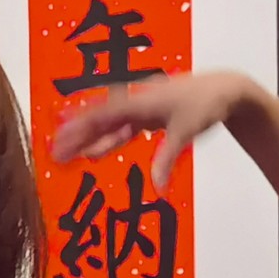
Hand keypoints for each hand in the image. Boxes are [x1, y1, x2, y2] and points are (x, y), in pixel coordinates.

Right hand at [52, 70, 253, 188]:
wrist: (225, 89)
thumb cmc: (205, 103)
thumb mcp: (185, 132)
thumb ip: (167, 159)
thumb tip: (158, 188)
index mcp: (138, 100)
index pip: (101, 116)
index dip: (78, 130)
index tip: (58, 141)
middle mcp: (134, 101)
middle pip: (98, 120)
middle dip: (75, 136)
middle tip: (53, 153)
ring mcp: (140, 108)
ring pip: (107, 125)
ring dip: (88, 140)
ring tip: (65, 155)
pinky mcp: (147, 115)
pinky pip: (121, 130)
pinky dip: (107, 141)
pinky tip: (94, 154)